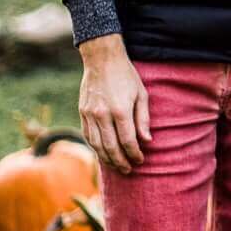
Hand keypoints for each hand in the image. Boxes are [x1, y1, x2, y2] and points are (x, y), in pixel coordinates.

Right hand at [78, 35, 150, 173]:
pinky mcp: (82, 112)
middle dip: (121, 162)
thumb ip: (143, 119)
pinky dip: (95, 148)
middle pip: (111, 147)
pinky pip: (88, 136)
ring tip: (117, 166)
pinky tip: (103, 153)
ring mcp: (90, 114)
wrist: (102, 59)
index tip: (141, 160)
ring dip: (107, 159)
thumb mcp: (141, 94)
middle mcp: (103, 114)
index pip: (128, 141)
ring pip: (97, 145)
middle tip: (129, 170)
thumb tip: (147, 141)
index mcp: (120, 110)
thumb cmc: (126, 76)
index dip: (135, 154)